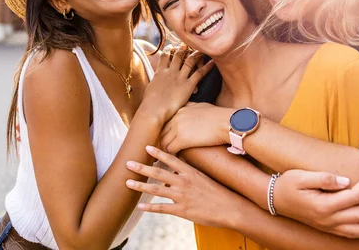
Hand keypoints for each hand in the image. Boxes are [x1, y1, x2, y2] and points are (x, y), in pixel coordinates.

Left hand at [126, 145, 246, 228]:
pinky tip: (140, 206)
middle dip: (142, 167)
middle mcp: (184, 182)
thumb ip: (191, 172)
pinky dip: (150, 207)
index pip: (171, 159)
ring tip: (127, 182)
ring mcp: (182, 196)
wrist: (231, 208)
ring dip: (140, 186)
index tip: (145, 147)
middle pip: (158, 172)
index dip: (157, 153)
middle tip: (128, 163)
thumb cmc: (220, 192)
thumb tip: (181, 168)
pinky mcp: (182, 210)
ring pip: (156, 189)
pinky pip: (162, 208)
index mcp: (190, 172)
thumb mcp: (206, 177)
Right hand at [138, 45, 213, 124]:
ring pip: (190, 61)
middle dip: (183, 48)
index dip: (168, 50)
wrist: (154, 109)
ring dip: (197, 54)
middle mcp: (170, 72)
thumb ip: (155, 81)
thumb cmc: (150, 103)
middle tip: (188, 43)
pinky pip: (199, 73)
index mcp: (160, 72)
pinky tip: (213, 62)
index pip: (164, 56)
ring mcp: (180, 77)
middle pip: (178, 56)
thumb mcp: (150, 88)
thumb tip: (155, 80)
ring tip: (202, 49)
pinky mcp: (187, 85)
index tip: (171, 46)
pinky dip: (207, 67)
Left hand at [160, 102, 232, 153]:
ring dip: (166, 150)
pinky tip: (176, 157)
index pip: (165, 123)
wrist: (227, 122)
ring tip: (170, 156)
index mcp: (180, 110)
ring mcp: (178, 128)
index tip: (167, 140)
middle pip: (161, 132)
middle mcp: (176, 117)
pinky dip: (172, 154)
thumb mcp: (202, 105)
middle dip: (163, 142)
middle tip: (165, 150)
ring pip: (163, 142)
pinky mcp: (182, 139)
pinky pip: (170, 149)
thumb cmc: (219, 115)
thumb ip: (191, 106)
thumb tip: (188, 107)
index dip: (166, 133)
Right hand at [272, 167, 358, 238]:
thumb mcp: (301, 176)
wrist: (274, 200)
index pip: (354, 195)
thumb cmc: (287, 185)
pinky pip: (352, 234)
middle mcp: (329, 219)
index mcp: (324, 205)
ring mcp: (329, 226)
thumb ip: (324, 178)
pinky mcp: (328, 227)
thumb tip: (345, 180)